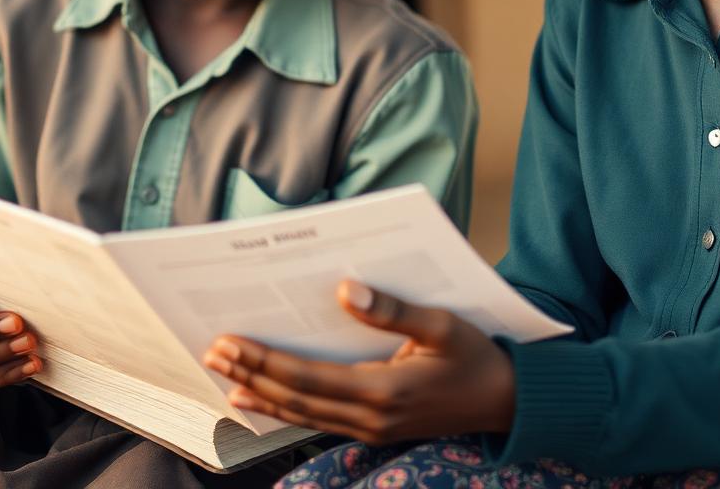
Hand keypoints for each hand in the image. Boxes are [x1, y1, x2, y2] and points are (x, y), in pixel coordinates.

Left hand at [202, 280, 514, 444]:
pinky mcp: (375, 431)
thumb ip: (393, 309)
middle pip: (295, 398)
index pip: (306, 377)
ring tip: (225, 377)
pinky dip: (285, 411)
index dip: (263, 361)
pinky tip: (262, 402)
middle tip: (212, 353)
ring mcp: (372, 430)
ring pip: (302, 415)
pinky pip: (318, 422)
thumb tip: (347, 289)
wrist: (507, 402)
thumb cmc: (476, 356)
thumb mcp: (442, 324)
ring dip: (261, 394)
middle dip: (250, 375)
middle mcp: (371, 417)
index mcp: (383, 390)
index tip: (229, 343)